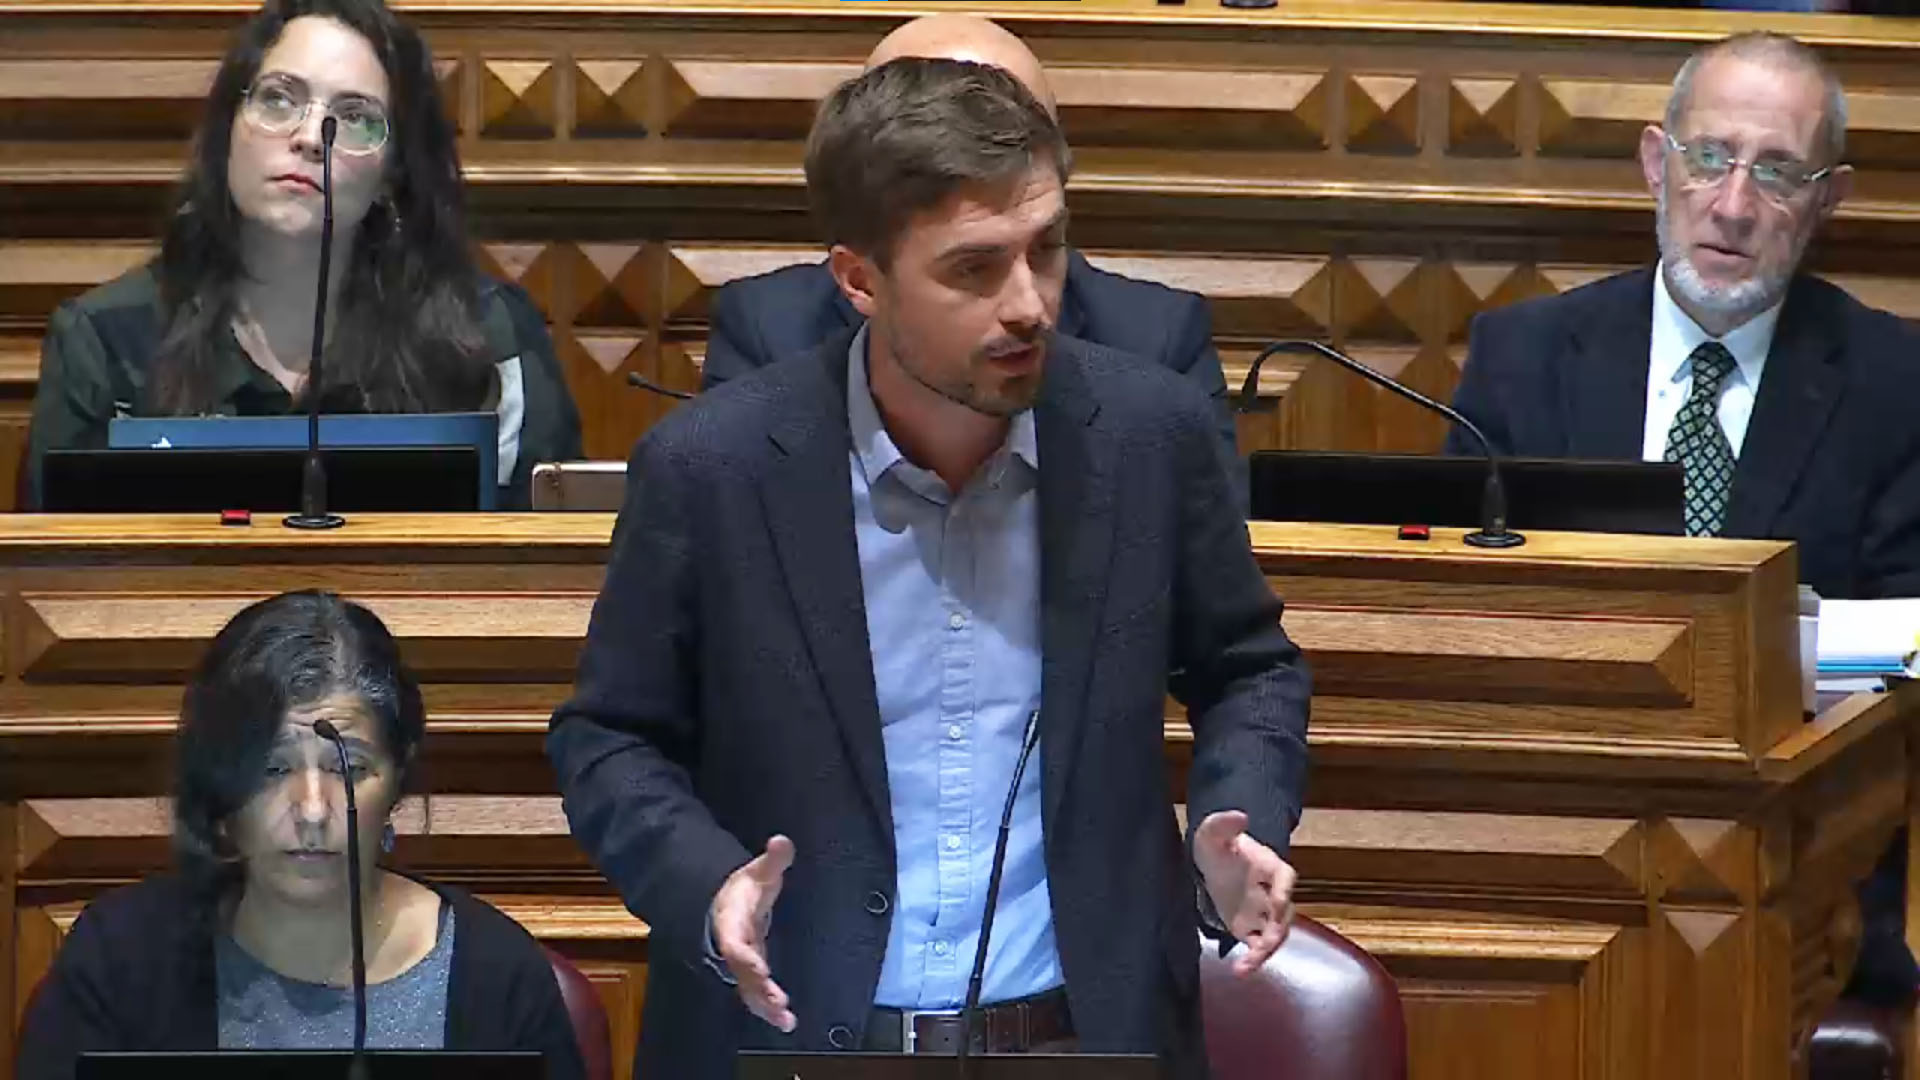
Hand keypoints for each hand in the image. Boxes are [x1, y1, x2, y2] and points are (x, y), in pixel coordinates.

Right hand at [711, 834, 796, 1031]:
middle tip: (778, 1002)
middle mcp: (733, 948)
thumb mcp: (758, 871)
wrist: (723, 903)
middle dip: (758, 989)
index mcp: (731, 922)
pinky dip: (769, 1009)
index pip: (734, 943)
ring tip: (785, 1021)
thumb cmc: (743, 888)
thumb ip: (773, 860)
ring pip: (748, 990)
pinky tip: (786, 1023)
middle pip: (741, 973)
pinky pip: (756, 995)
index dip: (745, 958)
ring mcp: (741, 963)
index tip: (761, 970)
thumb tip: (782, 841)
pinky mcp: (750, 973)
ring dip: (765, 1006)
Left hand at [1193, 810, 1296, 975]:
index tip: (1278, 902)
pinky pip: (1258, 947)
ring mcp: (1264, 913)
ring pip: (1274, 935)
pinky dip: (1253, 960)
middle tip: (1264, 945)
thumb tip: (1240, 816)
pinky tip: (1240, 970)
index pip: (1285, 877)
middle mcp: (1273, 892)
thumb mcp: (1214, 831)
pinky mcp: (1251, 928)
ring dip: (1264, 952)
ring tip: (1246, 966)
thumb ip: (1225, 824)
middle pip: (1284, 914)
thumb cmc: (1217, 844)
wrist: (1211, 862)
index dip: (1284, 890)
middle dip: (1276, 930)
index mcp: (1270, 867)